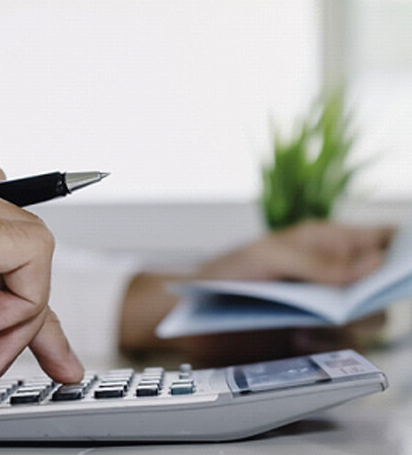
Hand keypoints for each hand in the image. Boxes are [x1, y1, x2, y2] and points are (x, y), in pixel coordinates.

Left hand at [119, 220, 393, 364]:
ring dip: (349, 326)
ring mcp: (322, 308)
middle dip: (375, 299)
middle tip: (350, 307)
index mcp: (323, 243)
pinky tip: (298, 339)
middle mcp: (330, 276)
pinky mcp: (311, 337)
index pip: (377, 239)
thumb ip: (319, 261)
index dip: (397, 249)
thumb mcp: (268, 257)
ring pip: (367, 320)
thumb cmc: (225, 273)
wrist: (194, 317)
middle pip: (381, 287)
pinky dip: (327, 344)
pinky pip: (341, 345)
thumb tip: (373, 262)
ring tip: (307, 328)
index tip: (399, 266)